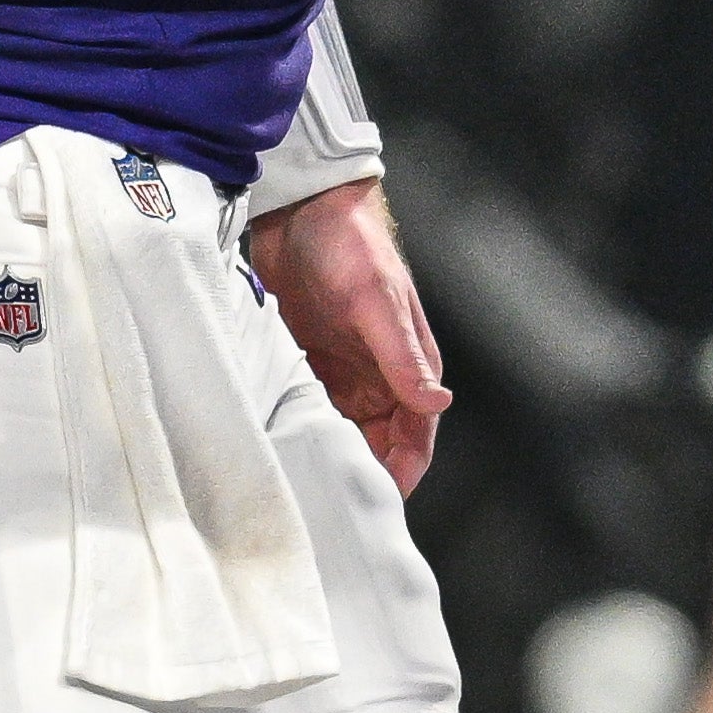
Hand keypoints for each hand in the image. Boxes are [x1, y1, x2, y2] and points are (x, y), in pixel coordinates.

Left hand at [250, 178, 450, 495]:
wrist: (303, 205)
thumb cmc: (351, 244)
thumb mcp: (375, 302)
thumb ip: (402, 356)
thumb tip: (437, 403)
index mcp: (410, 364)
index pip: (416, 438)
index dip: (399, 474)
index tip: (372, 507)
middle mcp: (381, 375)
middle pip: (377, 445)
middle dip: (359, 475)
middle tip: (324, 506)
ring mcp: (344, 370)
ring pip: (341, 432)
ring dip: (325, 454)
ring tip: (297, 486)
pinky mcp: (309, 361)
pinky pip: (307, 408)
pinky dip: (297, 427)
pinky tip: (275, 445)